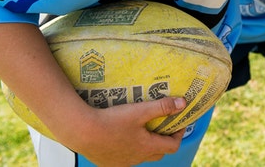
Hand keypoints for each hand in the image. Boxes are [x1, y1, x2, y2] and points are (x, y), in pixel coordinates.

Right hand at [59, 97, 187, 166]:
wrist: (81, 131)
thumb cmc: (111, 120)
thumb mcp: (140, 110)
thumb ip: (162, 107)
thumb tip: (183, 104)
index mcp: (147, 147)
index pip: (172, 146)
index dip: (179, 134)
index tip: (179, 123)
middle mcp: (136, 159)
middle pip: (158, 153)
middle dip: (164, 140)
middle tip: (163, 125)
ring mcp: (122, 163)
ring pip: (141, 156)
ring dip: (147, 145)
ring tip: (143, 129)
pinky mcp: (109, 163)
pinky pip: (126, 158)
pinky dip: (131, 148)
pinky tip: (124, 136)